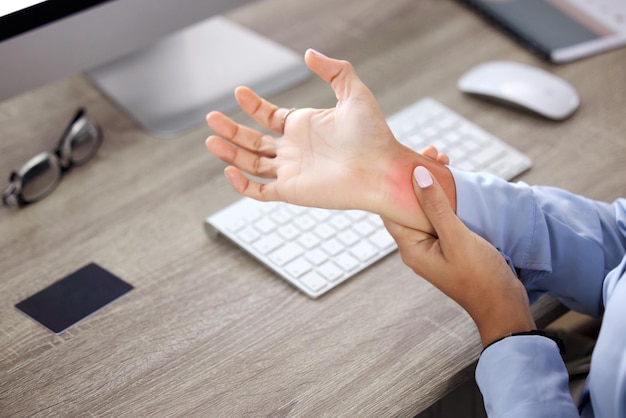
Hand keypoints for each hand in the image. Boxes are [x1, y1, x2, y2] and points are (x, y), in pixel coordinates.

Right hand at [205, 49, 454, 231]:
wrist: (383, 169)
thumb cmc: (374, 135)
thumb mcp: (354, 92)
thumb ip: (333, 70)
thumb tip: (309, 53)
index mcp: (304, 127)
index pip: (269, 117)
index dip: (252, 105)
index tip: (240, 92)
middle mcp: (294, 150)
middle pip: (253, 141)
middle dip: (231, 130)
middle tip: (211, 118)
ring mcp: (291, 171)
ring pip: (251, 163)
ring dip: (230, 152)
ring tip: (211, 139)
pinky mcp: (292, 191)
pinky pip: (260, 191)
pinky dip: (242, 185)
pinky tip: (230, 169)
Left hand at [382, 166, 534, 346]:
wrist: (503, 306)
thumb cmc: (480, 277)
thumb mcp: (458, 238)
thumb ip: (436, 207)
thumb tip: (416, 175)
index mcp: (411, 247)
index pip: (392, 208)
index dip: (397, 181)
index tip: (407, 156)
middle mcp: (417, 246)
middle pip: (409, 205)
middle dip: (416, 178)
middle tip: (429, 152)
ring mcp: (433, 246)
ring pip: (426, 208)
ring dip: (433, 185)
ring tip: (442, 159)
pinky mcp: (448, 245)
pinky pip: (441, 216)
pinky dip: (445, 198)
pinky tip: (452, 182)